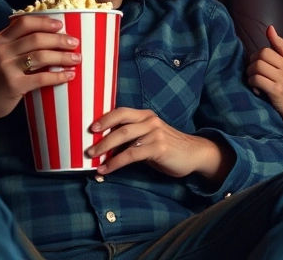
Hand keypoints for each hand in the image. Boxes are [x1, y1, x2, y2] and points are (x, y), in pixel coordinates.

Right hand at [0, 15, 80, 129]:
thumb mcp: (1, 54)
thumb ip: (18, 43)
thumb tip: (51, 34)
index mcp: (0, 40)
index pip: (24, 23)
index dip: (44, 22)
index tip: (61, 25)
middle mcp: (2, 50)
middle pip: (36, 38)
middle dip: (59, 40)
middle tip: (75, 43)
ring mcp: (7, 68)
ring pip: (41, 56)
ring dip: (62, 57)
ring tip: (76, 59)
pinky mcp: (13, 85)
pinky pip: (41, 78)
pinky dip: (58, 76)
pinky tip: (69, 76)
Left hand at [87, 107, 228, 180]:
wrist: (194, 154)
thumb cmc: (169, 147)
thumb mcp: (151, 137)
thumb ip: (133, 137)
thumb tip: (106, 147)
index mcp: (146, 115)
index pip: (121, 112)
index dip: (105, 118)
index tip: (90, 128)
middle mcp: (150, 121)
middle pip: (120, 126)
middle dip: (101, 138)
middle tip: (88, 150)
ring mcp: (155, 133)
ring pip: (124, 138)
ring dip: (105, 150)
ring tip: (93, 160)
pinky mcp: (158, 147)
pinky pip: (131, 155)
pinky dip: (115, 163)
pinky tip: (106, 170)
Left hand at [247, 25, 282, 130]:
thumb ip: (280, 48)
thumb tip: (269, 28)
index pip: (279, 44)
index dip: (270, 40)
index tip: (265, 39)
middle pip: (263, 54)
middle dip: (253, 61)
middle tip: (254, 69)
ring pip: (257, 66)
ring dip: (250, 72)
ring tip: (253, 78)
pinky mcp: (275, 91)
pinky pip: (256, 79)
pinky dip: (252, 82)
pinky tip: (255, 87)